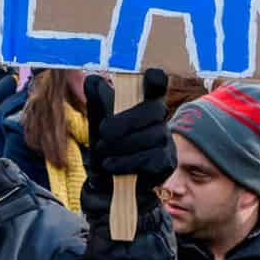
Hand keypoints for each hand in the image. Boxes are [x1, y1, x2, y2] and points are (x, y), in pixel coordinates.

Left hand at [83, 69, 172, 196]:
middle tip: (103, 133)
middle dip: (124, 122)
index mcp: (144, 102)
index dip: (156, 79)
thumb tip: (92, 79)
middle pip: (153, 111)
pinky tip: (112, 166)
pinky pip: (149, 159)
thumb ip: (96, 100)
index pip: (157, 83)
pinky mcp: (167, 162)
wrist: (107, 182)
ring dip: (120, 146)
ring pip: (149, 137)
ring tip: (104, 153)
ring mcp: (166, 141)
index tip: (150, 77)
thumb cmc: (106, 145)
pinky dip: (125, 163)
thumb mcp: (98, 121)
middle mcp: (160, 119)